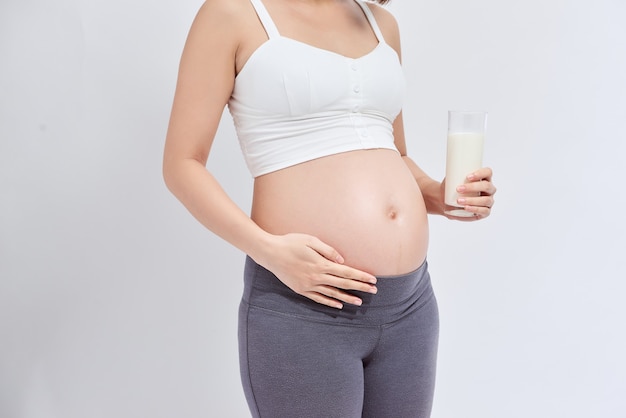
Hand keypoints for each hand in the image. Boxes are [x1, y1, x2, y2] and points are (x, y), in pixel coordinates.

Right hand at [257, 233, 377, 308]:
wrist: (270, 253)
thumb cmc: (290, 243)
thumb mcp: (310, 240)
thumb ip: (328, 250)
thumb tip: (342, 260)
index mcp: (321, 264)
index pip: (346, 272)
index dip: (361, 276)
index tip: (372, 279)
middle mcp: (316, 277)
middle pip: (343, 283)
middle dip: (360, 287)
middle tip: (374, 290)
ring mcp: (308, 285)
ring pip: (332, 293)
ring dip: (347, 298)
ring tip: (360, 302)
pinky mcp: (301, 290)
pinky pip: (318, 298)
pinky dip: (330, 301)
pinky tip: (338, 304)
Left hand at [442, 167, 495, 219]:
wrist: (445, 201)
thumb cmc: (451, 188)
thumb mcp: (451, 179)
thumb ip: (452, 173)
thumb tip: (449, 167)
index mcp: (484, 178)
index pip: (487, 172)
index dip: (480, 173)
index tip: (467, 176)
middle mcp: (489, 189)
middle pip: (487, 186)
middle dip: (473, 187)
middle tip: (458, 189)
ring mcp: (488, 201)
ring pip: (486, 200)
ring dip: (472, 200)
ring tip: (459, 201)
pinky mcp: (485, 212)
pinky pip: (484, 211)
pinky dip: (475, 209)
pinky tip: (466, 208)